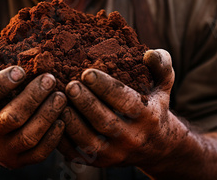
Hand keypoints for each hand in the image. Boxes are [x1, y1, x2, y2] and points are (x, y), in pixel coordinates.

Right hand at [0, 50, 66, 173]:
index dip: (2, 83)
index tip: (21, 69)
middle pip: (11, 118)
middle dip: (33, 97)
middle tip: (50, 79)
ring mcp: (1, 151)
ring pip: (28, 137)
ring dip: (48, 115)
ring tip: (60, 96)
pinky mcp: (16, 162)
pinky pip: (39, 153)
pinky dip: (54, 137)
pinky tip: (61, 118)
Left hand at [58, 49, 177, 168]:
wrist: (155, 146)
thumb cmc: (153, 105)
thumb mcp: (164, 84)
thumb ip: (161, 65)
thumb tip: (149, 54)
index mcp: (148, 116)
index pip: (126, 101)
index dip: (106, 87)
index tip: (87, 72)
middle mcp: (132, 138)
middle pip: (105, 122)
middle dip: (86, 103)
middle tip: (69, 85)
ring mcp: (115, 153)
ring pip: (88, 141)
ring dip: (71, 122)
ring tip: (58, 101)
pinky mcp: (99, 162)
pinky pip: (76, 154)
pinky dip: (62, 139)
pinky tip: (53, 118)